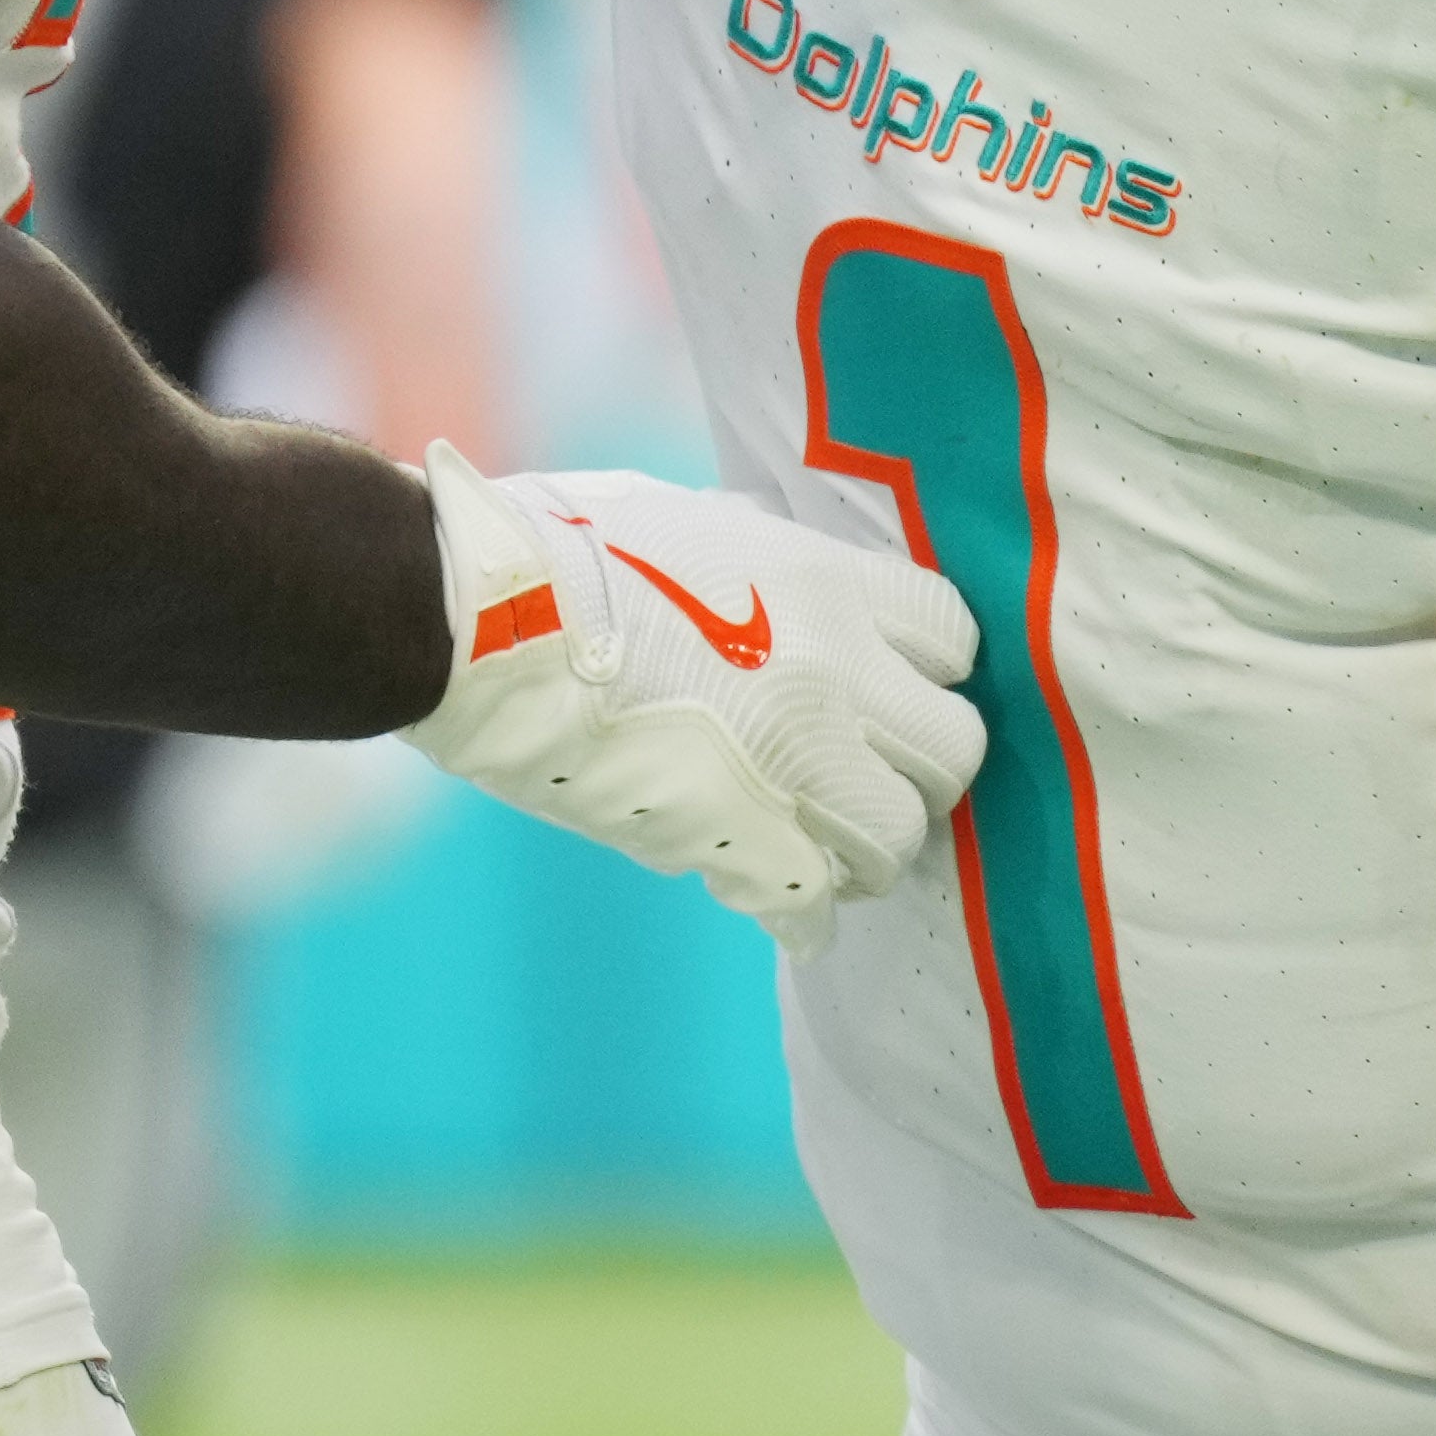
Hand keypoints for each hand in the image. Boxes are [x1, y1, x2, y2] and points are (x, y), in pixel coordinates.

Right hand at [403, 452, 984, 930]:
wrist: (481, 620)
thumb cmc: (566, 548)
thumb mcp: (699, 522)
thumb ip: (768, 557)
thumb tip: (783, 567)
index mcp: (826, 585)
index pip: (953, 638)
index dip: (928, 667)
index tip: (894, 684)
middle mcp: (834, 675)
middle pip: (953, 747)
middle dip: (920, 767)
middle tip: (875, 774)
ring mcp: (791, 764)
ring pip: (902, 836)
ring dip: (874, 845)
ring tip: (833, 844)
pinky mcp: (733, 839)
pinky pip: (816, 900)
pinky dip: (808, 913)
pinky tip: (792, 908)